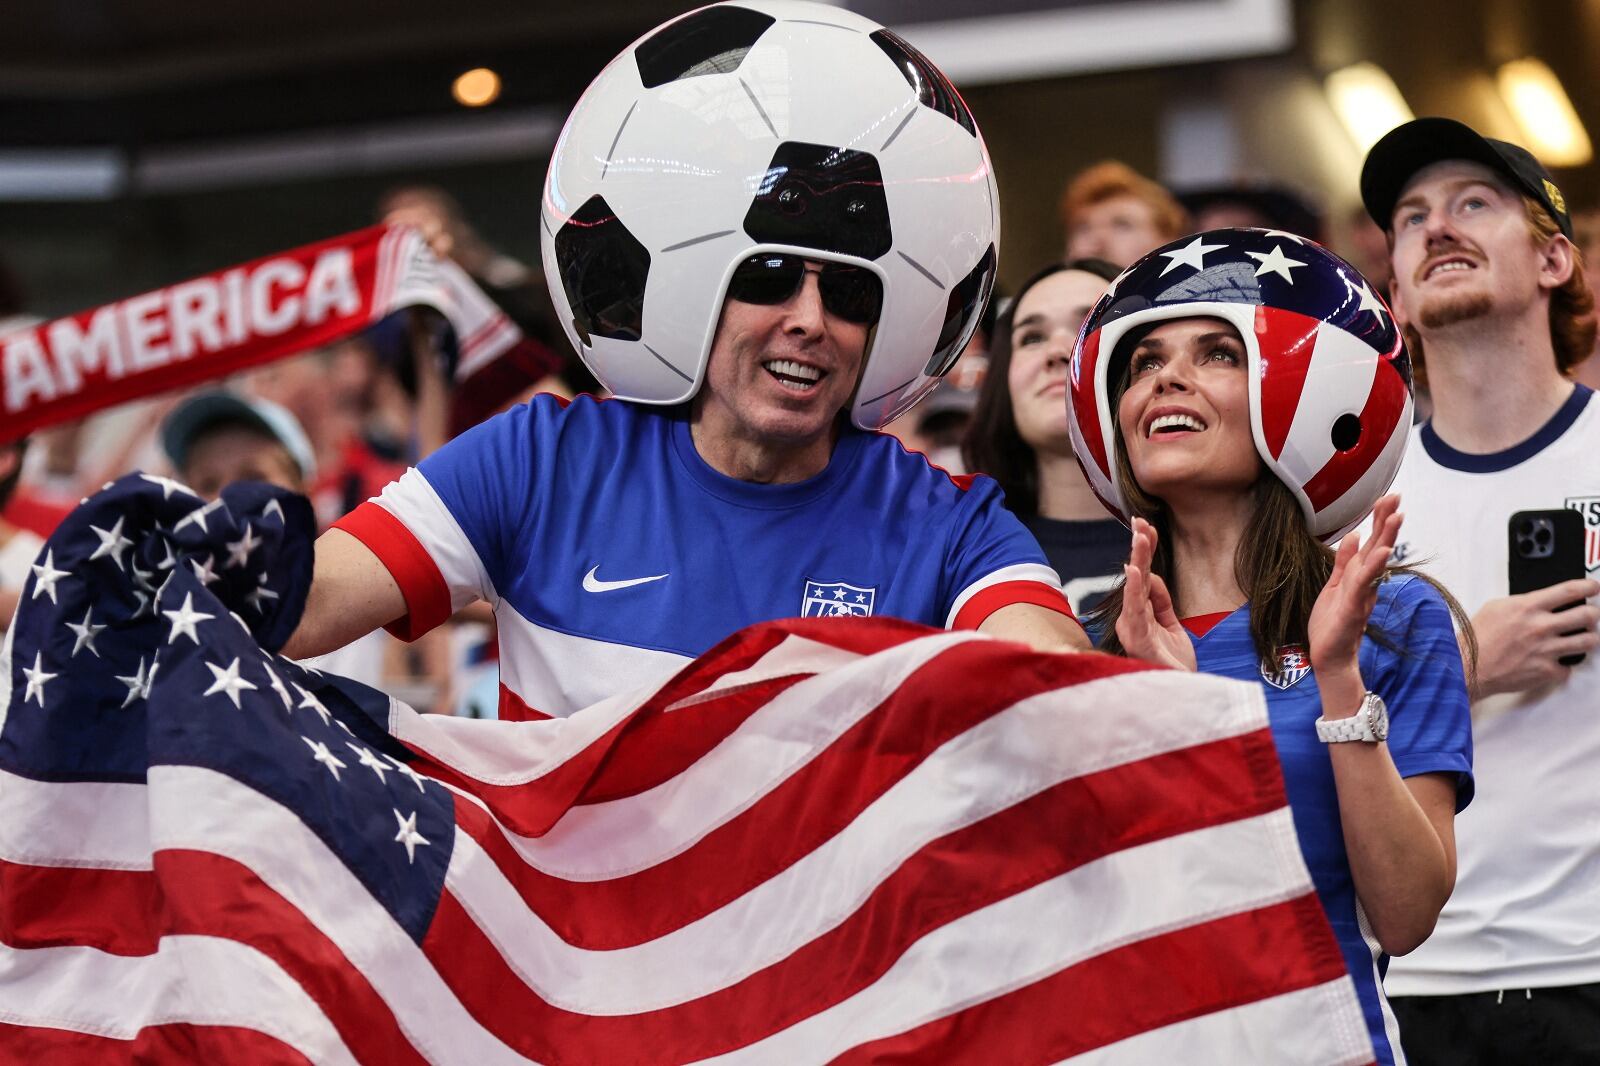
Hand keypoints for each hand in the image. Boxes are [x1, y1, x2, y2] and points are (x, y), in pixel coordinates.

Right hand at [1114, 517, 1195, 670]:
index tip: (1144, 525)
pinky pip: (1136, 611)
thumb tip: (1153, 576)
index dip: (1143, 552)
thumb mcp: (1172, 628)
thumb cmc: (1173, 667)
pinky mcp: (1138, 642)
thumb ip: (1161, 602)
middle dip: (1139, 548)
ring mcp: (1133, 631)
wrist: (1183, 699)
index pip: (1142, 577)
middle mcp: (1132, 620)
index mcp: (1139, 616)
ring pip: (1134, 589)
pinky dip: (1134, 590)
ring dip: (1137, 560)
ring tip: (1139, 537)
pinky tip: (1134, 571)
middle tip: (1139, 521)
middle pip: (1136, 578)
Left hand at [1309, 494, 1401, 674]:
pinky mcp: (1353, 606)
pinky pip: (1363, 583)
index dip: (1379, 520)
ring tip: (1396, 516)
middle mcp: (1365, 582)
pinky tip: (1382, 552)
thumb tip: (1354, 535)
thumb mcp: (1335, 585)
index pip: (1372, 542)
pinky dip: (1373, 566)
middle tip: (1397, 497)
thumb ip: (1344, 562)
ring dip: (1386, 538)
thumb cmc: (1332, 622)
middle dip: (1386, 521)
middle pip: (1379, 546)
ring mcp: (1361, 593)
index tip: (1388, 497)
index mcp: (1359, 575)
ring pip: (1376, 561)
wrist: (1330, 655)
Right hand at [1471, 578, 1599, 697]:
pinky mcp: (1547, 671)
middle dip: (1592, 614)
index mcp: (1528, 607)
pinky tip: (1555, 661)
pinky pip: (1568, 667)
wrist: (1468, 667)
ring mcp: (1547, 650)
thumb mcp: (1495, 608)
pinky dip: (1564, 665)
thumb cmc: (1477, 639)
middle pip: (1587, 615)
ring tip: (1582, 638)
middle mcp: (1541, 627)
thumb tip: (1538, 601)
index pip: (1570, 591)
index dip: (1588, 587)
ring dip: (1587, 638)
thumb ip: (1521, 602)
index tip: (1593, 588)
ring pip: (1588, 641)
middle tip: (1589, 615)